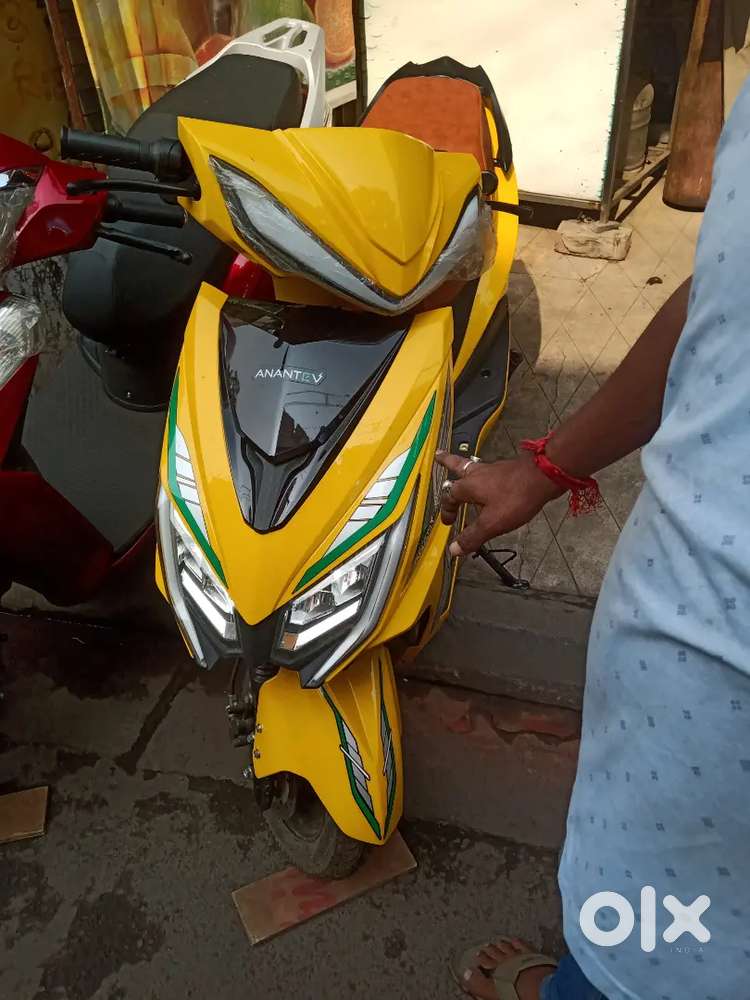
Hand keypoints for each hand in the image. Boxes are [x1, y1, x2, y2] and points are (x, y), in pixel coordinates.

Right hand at [435, 451, 562, 556]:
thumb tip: (454, 549)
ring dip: (464, 466)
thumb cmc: (516, 497)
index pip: (449, 496)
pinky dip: (484, 473)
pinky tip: (490, 477)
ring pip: (473, 465)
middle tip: (438, 456)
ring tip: (461, 465)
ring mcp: (494, 469)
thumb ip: (472, 536)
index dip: (446, 510)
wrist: (544, 475)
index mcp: (468, 486)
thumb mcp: (492, 523)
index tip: (448, 521)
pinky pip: (490, 470)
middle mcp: (478, 473)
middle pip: (457, 465)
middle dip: (446, 462)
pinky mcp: (508, 469)